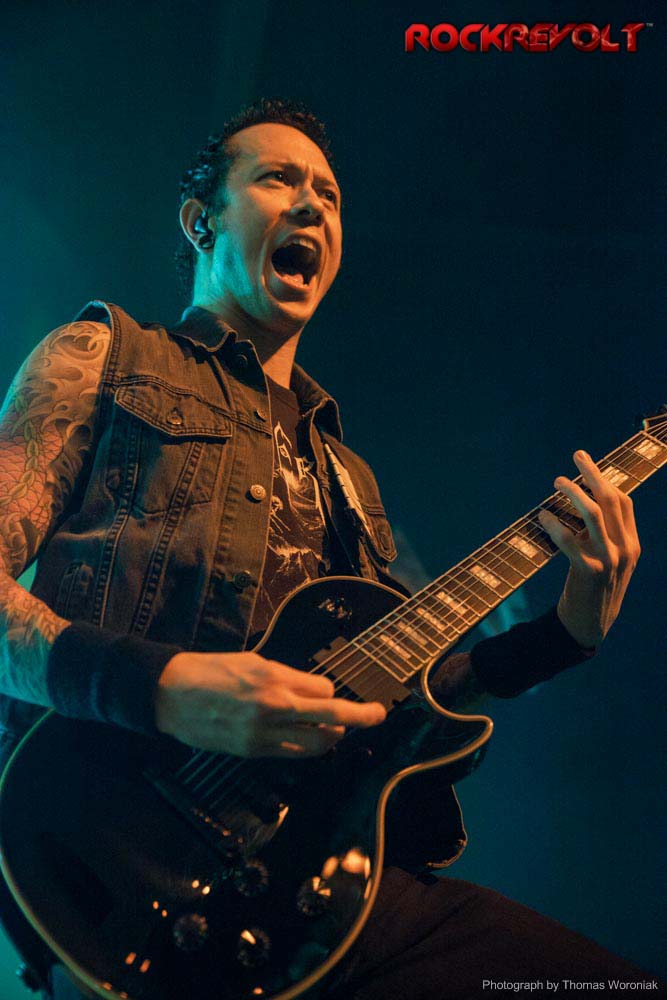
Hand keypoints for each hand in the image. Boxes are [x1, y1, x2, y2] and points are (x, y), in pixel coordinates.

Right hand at [154, 650, 385, 756]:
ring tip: (341, 730)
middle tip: (377, 715)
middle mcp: (274, 708)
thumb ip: (284, 676)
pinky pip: (292, 753)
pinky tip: (312, 740)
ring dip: (334, 736)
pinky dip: (308, 746)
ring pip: (317, 743)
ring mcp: (263, 734)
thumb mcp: (252, 662)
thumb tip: (311, 689)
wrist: (170, 694)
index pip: (324, 690)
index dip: (331, 690)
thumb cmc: (209, 670)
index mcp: (274, 680)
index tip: (333, 690)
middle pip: (333, 718)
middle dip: (360, 717)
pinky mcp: (252, 752)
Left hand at [538, 450, 640, 648]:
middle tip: (576, 456)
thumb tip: (581, 502)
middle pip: (610, 500)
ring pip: (593, 513)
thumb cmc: (593, 588)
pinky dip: (554, 523)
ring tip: (557, 481)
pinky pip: (569, 539)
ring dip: (573, 492)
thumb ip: (602, 535)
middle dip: (592, 473)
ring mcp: (609, 560)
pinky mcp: (588, 571)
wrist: (589, 625)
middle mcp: (625, 549)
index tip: (588, 463)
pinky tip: (543, 516)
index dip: (606, 479)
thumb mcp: (608, 560)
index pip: (623, 502)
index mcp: (632, 544)